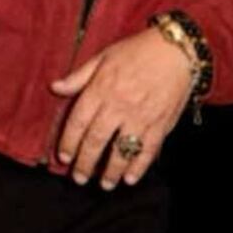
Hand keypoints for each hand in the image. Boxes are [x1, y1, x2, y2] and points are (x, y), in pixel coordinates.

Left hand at [50, 28, 194, 190]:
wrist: (177, 49)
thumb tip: (55, 88)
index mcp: (102, 88)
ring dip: (110, 171)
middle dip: (85, 163)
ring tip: (104, 184)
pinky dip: (139, 167)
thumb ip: (79, 76)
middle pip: (96, 141)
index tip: (63, 157)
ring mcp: (140, 116)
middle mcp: (118, 105)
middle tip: (79, 177)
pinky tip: (130, 178)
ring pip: (120, 150)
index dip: (68, 142)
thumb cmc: (139, 50)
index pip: (78, 122)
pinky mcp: (160, 123)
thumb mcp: (104, 56)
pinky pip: (147, 150)